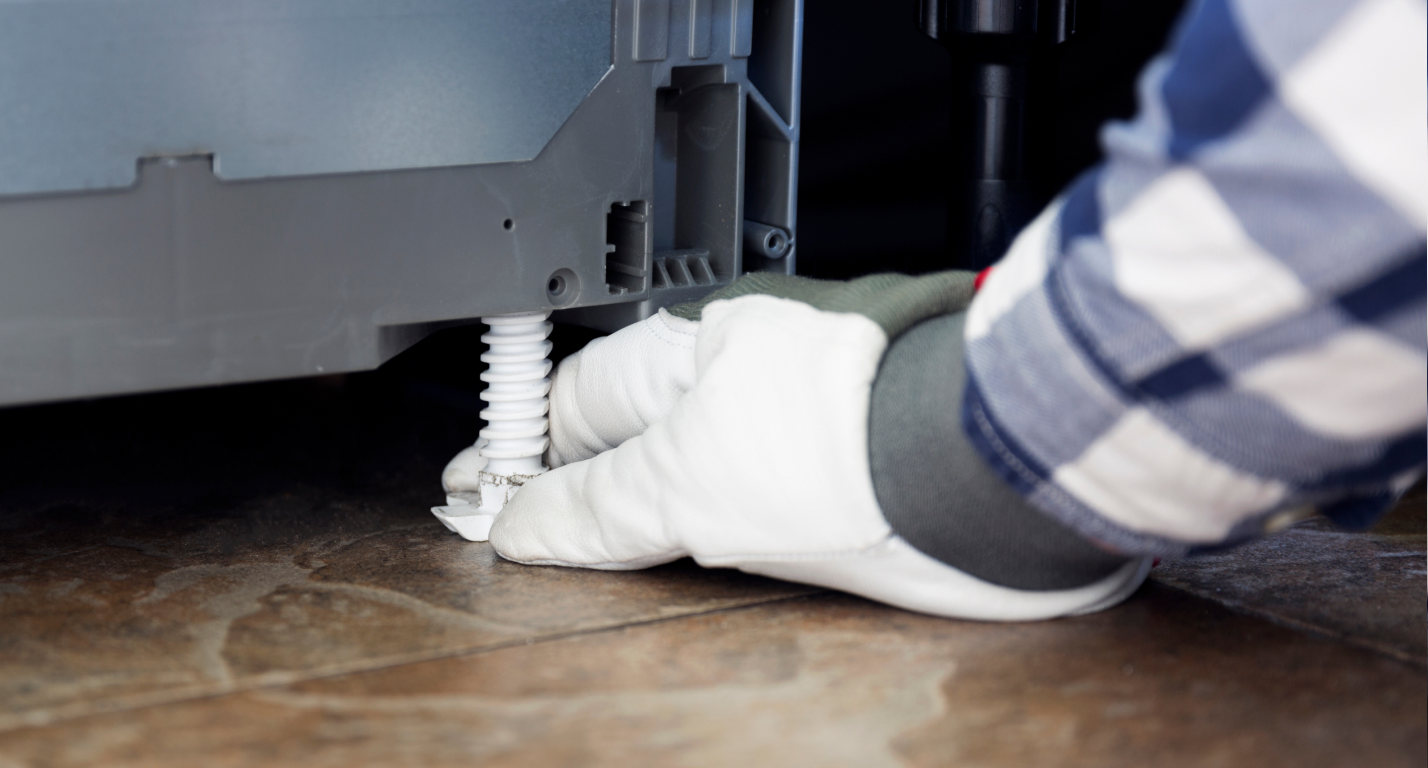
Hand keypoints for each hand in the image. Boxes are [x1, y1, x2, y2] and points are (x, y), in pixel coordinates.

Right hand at [484, 293, 1148, 620]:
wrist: (991, 476)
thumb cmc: (867, 447)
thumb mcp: (696, 484)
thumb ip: (599, 506)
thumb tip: (519, 524)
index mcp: (693, 351)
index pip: (576, 400)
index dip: (522, 450)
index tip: (478, 490)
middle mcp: (737, 377)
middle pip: (623, 425)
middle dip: (563, 472)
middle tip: (510, 521)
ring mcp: (787, 418)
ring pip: (675, 453)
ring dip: (621, 496)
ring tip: (568, 535)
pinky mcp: (833, 463)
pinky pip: (732, 481)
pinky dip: (687, 513)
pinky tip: (675, 542)